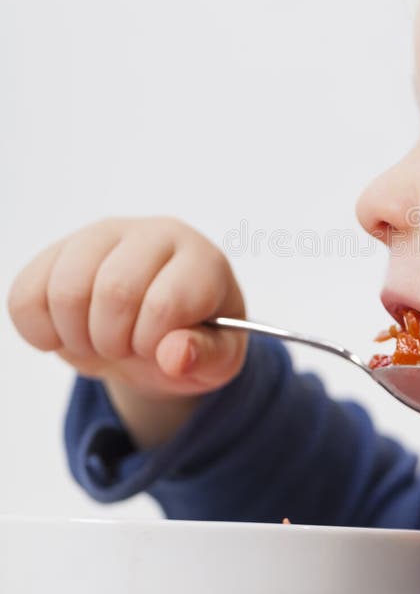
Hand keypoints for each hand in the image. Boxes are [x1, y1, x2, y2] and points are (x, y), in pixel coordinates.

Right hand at [8, 216, 247, 398]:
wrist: (158, 329)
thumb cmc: (196, 338)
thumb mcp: (219, 358)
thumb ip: (207, 357)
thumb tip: (175, 355)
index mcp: (201, 260)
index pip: (164, 302)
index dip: (152, 343)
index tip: (159, 349)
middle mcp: (153, 234)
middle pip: (113, 291)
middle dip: (114, 341)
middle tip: (126, 349)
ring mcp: (103, 236)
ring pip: (65, 289)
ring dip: (77, 337)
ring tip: (100, 342)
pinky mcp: (60, 250)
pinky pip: (26, 294)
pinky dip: (40, 331)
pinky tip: (68, 334)